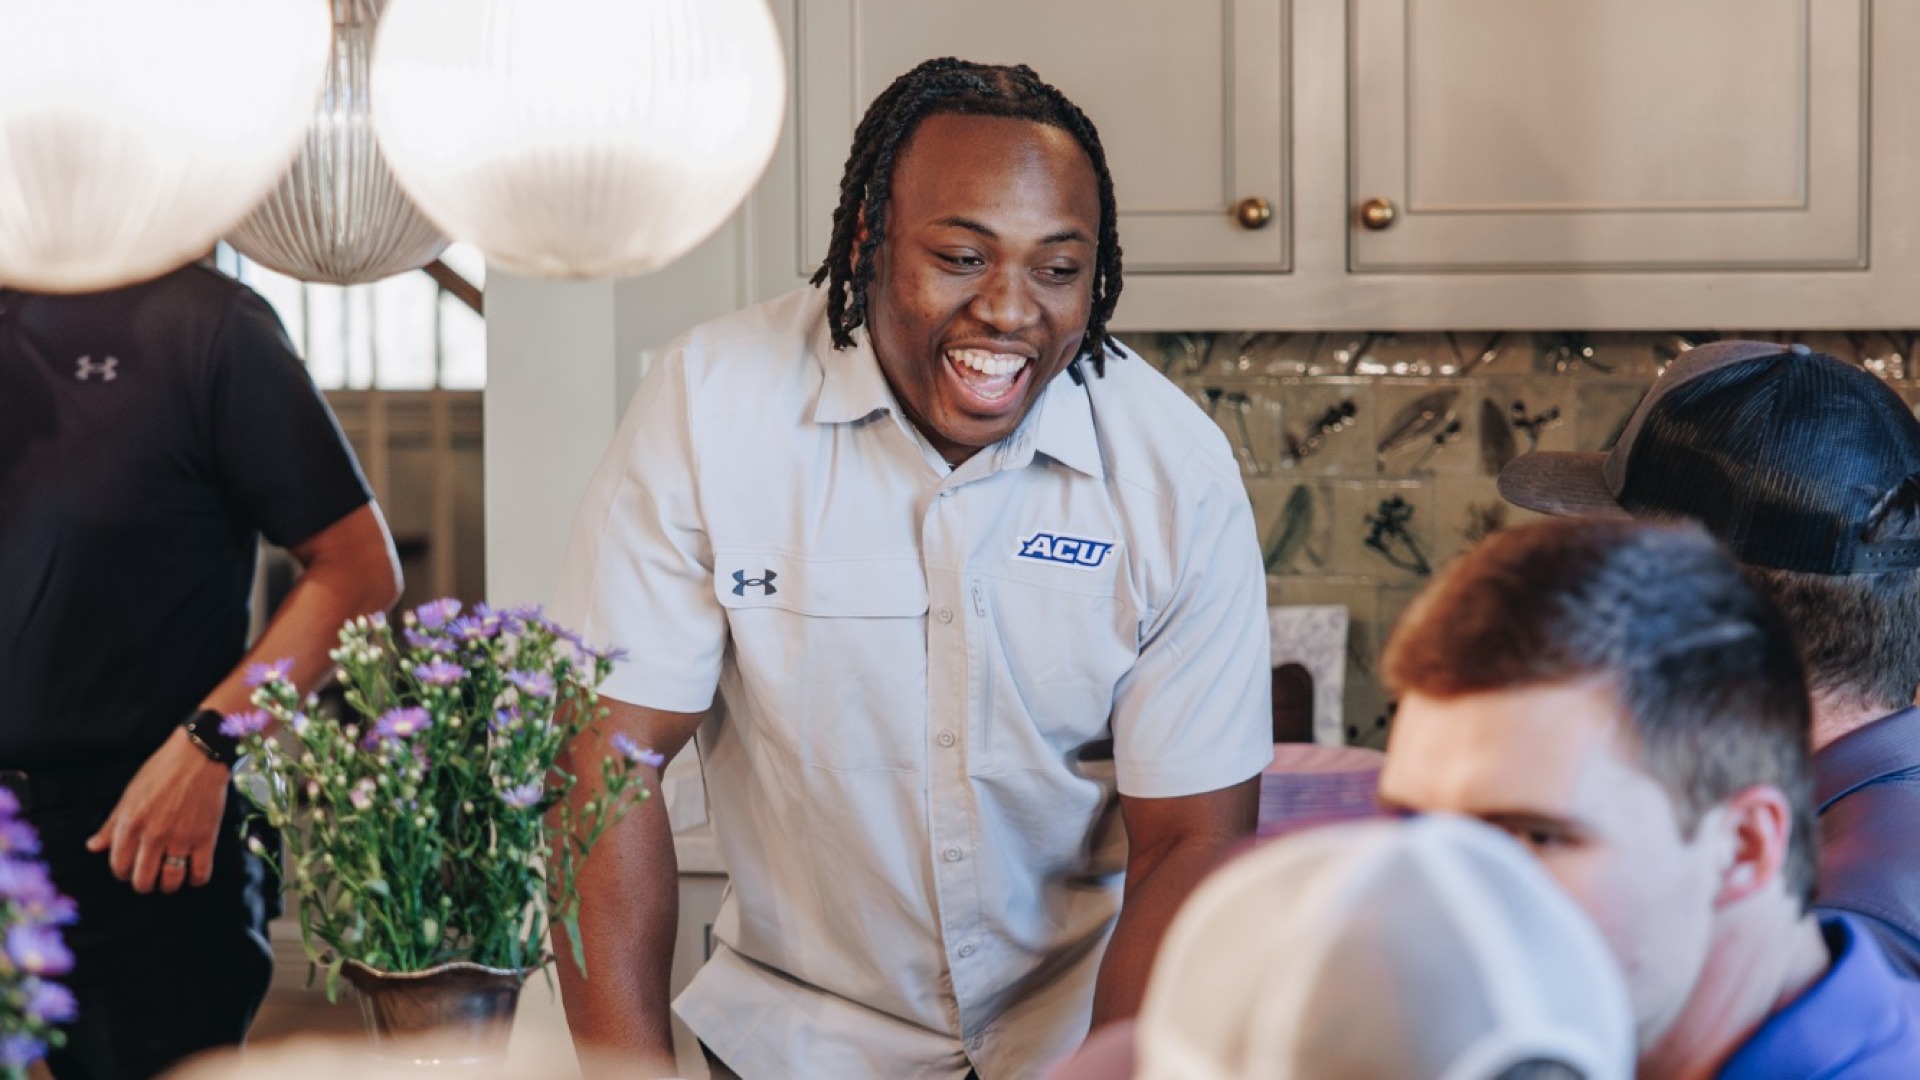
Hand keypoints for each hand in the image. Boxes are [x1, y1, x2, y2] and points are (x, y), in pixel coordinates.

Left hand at [84, 727, 230, 893]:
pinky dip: (196, 880)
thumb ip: (111, 824)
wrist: (200, 755)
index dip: (123, 873)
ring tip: (171, 879)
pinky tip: (193, 875)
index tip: (131, 869)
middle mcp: (153, 835)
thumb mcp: (130, 794)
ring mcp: (180, 838)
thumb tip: (93, 847)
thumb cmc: (162, 770)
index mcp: (130, 824)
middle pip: (143, 880)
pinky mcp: (205, 838)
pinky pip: (200, 873)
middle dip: (144, 883)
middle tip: (150, 877)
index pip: (119, 866)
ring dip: (168, 886)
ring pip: (170, 881)